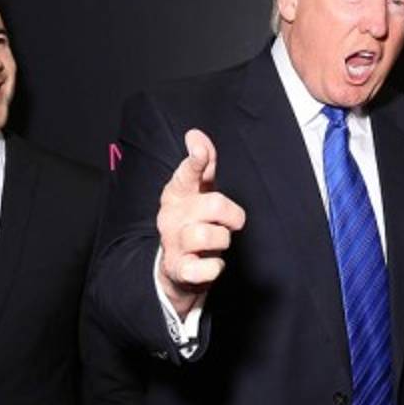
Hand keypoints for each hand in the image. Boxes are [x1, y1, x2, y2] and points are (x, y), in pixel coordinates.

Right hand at [156, 129, 245, 317]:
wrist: (177, 270)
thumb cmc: (193, 222)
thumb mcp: (197, 193)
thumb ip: (203, 165)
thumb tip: (195, 134)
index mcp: (176, 194)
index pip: (186, 174)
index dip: (196, 161)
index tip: (200, 150)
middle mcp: (171, 216)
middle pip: (213, 205)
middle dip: (232, 214)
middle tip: (232, 222)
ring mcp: (173, 243)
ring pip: (208, 235)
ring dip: (223, 240)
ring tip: (218, 243)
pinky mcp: (179, 270)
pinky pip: (204, 268)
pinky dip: (213, 267)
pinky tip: (211, 263)